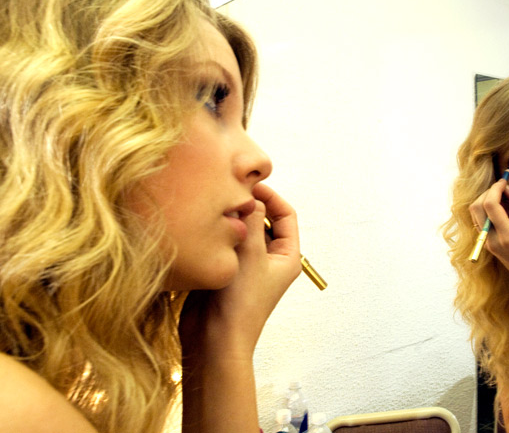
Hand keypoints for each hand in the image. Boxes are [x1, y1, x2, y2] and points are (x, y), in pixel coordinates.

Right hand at [179, 183, 300, 356]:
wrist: (215, 340)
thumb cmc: (240, 304)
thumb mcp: (251, 254)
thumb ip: (252, 221)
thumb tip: (251, 196)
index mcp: (287, 256)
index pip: (285, 214)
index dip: (270, 196)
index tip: (249, 185)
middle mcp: (270, 259)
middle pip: (263, 220)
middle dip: (247, 207)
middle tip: (227, 196)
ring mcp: (248, 265)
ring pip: (242, 230)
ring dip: (231, 221)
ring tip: (215, 212)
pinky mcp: (227, 271)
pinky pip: (225, 243)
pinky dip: (218, 234)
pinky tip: (204, 229)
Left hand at [469, 178, 508, 284]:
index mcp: (505, 235)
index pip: (490, 205)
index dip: (495, 188)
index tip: (505, 180)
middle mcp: (491, 239)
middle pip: (476, 206)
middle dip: (489, 192)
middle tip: (505, 189)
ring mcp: (486, 242)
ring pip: (476, 213)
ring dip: (488, 201)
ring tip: (508, 201)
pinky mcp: (486, 242)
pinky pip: (482, 220)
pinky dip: (490, 210)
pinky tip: (506, 211)